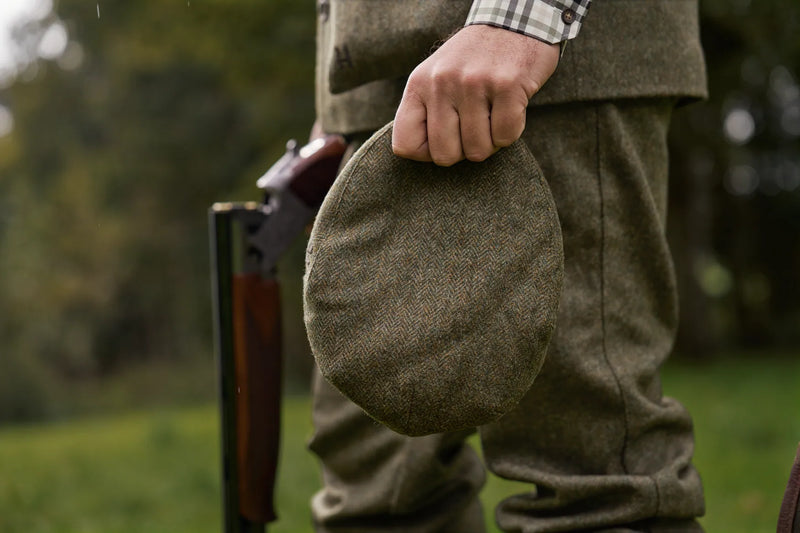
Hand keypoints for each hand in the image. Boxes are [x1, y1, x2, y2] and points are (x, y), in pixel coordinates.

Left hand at [392, 25, 558, 165]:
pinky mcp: (507, 85)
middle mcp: (441, 83)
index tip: (446, 140)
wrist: (514, 20)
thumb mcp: (437, 77)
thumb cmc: (474, 61)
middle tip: (475, 129)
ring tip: (494, 114)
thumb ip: (426, 111)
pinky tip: (511, 108)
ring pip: (477, 150)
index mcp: (418, 84)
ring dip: (491, 141)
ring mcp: (473, 83)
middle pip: (444, 156)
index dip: (427, 154)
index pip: (405, 145)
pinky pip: (505, 137)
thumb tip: (425, 155)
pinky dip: (512, 131)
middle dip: (464, 151)